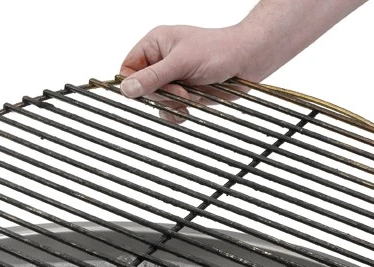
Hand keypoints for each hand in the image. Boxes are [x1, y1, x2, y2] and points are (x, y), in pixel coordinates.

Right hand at [119, 24, 267, 122]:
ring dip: (171, 104)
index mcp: (155, 44)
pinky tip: (189, 108)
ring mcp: (172, 79)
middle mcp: (161, 61)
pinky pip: (168, 111)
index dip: (134, 83)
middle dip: (161, 94)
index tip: (147, 91)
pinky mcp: (183, 94)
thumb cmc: (218, 51)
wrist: (247, 61)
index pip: (128, 68)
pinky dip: (177, 113)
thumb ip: (153, 77)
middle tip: (180, 90)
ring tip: (189, 95)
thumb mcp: (181, 62)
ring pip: (155, 102)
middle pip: (142, 89)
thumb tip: (126, 89)